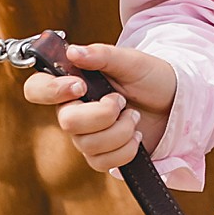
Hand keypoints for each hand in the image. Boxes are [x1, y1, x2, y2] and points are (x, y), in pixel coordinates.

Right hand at [22, 41, 175, 172]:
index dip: (51, 90)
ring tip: (134, 115)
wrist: (176, 102)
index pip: (37, 89)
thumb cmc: (150, 77)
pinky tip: (137, 136)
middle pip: (67, 122)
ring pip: (87, 145)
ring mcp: (86, 136)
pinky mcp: (102, 156)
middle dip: (102, 114)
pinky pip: (102, 163)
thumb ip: (102, 55)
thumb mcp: (131, 60)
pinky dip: (126, 150)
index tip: (81, 86)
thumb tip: (73, 52)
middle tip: (121, 101)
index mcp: (73, 83)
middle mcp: (74, 110)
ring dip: (120, 130)